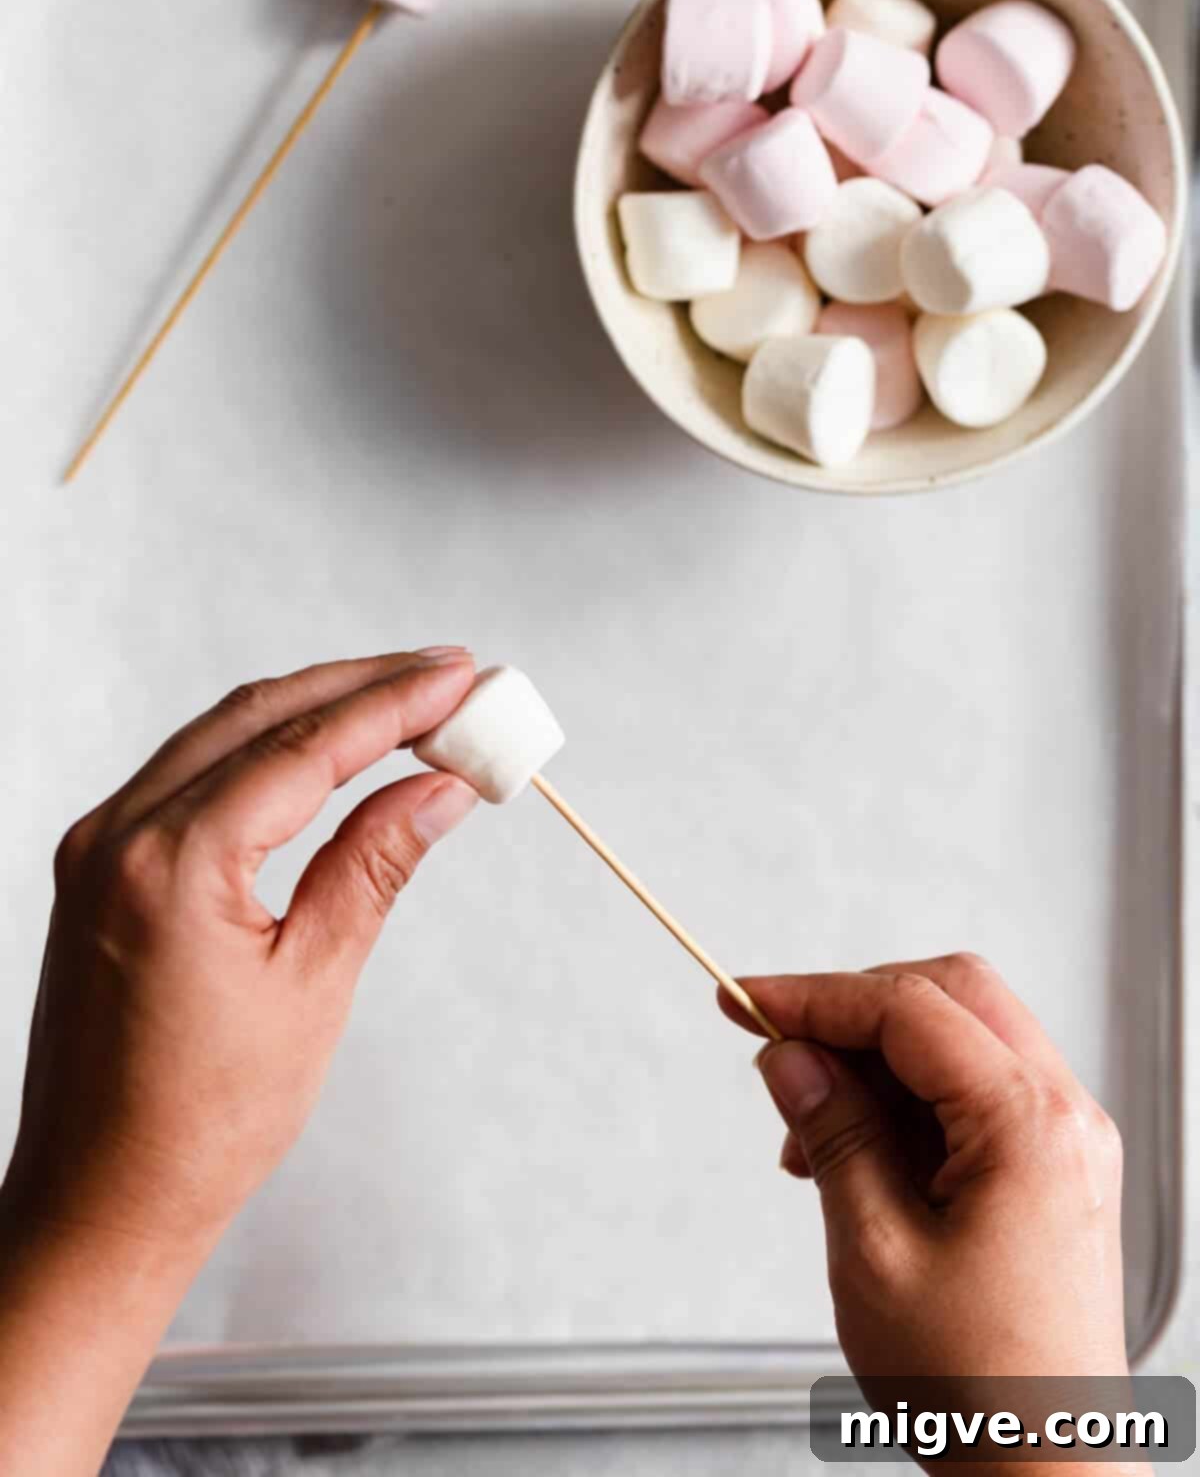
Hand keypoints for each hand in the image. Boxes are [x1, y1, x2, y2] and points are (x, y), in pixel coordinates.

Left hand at [0, 647, 477, 1475]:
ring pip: (224, 732)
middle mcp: (119, 835)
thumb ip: (374, 865)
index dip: (396, 704)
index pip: (306, 747)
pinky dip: (268, 750)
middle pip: (262, 714)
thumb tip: (439, 790)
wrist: (98, 1202)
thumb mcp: (311, 985)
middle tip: (450, 678)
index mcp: (171, 864)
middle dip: (363, 687)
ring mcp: (99, 846)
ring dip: (318, 709)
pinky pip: (193, 771)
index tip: (461, 677)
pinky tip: (326, 752)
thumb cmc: (196, 1125)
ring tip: (408, 705)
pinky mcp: (99, 866)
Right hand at [722, 956, 1127, 1380]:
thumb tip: (790, 1058)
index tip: (745, 1002)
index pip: (911, 1008)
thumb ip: (833, 1133)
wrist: (1044, 1473)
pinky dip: (908, 1100)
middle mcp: (1065, 1118)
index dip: (816, 996)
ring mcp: (1066, 1142)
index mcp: (1030, 1126)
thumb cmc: (978, 1388)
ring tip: (809, 1134)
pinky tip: (853, 1151)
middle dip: (854, 1011)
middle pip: (951, 996)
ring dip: (876, 1061)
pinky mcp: (1053, 1170)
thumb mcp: (876, 1251)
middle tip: (776, 1047)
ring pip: (962, 1038)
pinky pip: (975, 1092)